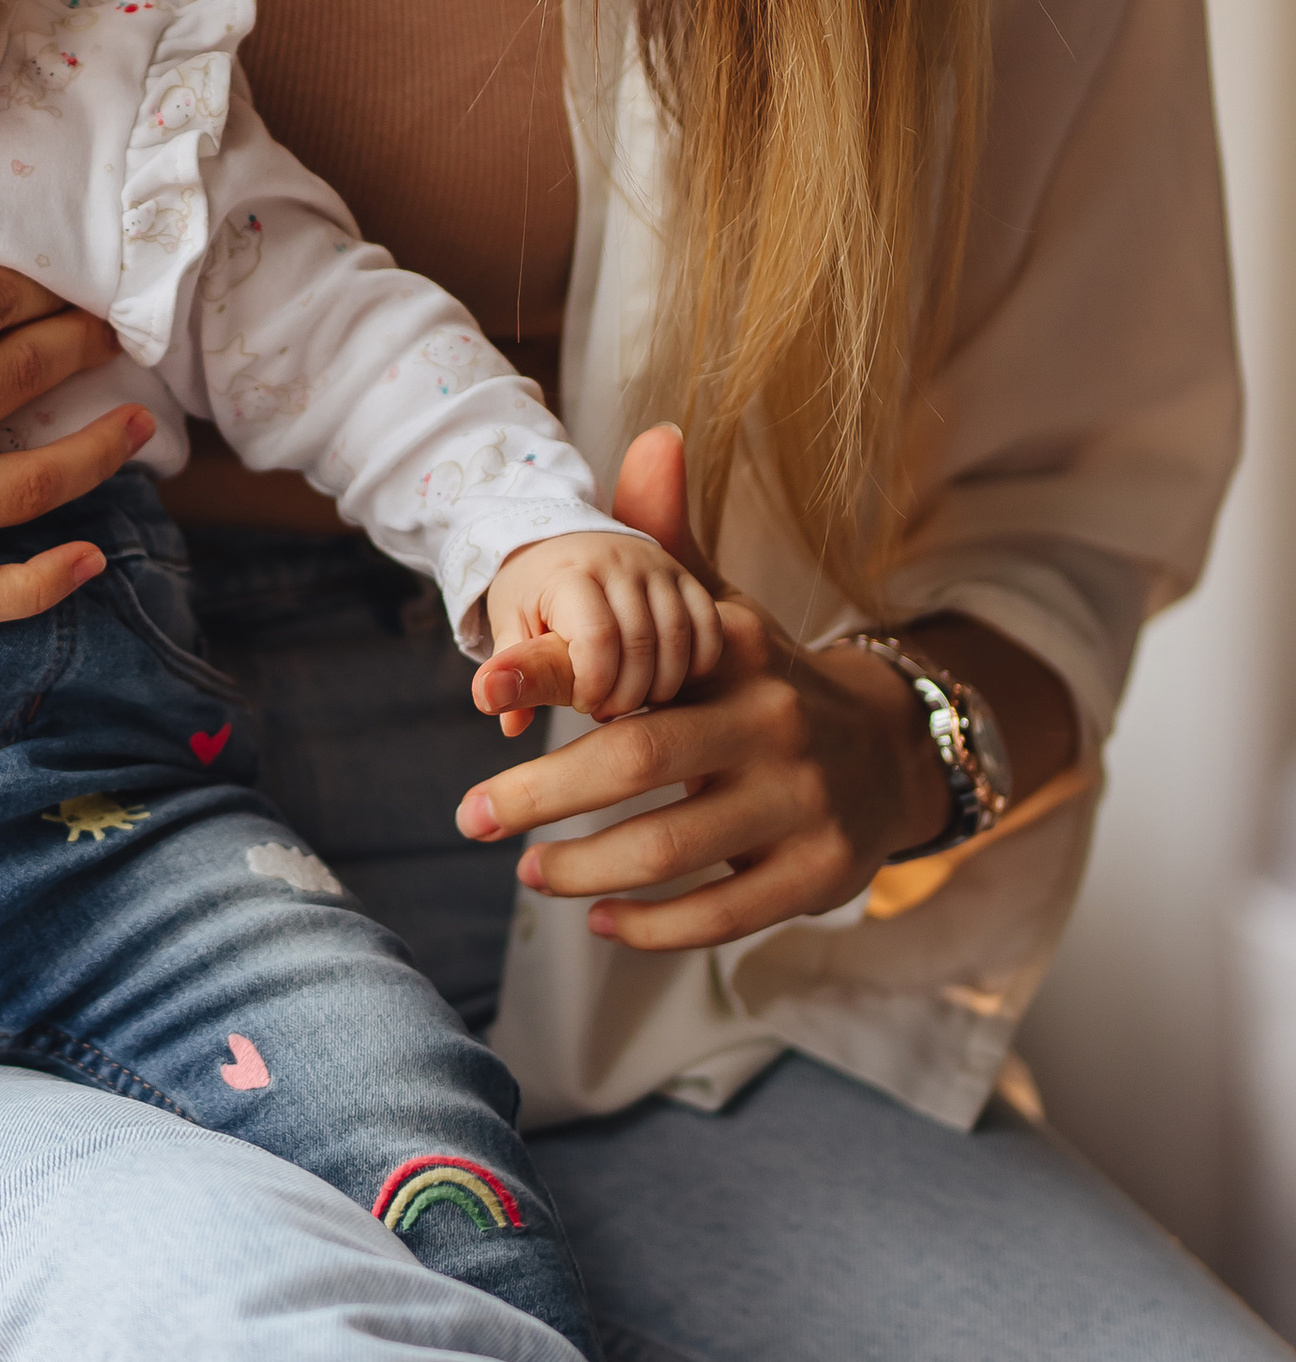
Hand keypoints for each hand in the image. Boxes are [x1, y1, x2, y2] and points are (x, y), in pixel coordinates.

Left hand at [453, 424, 952, 951]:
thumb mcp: (719, 612)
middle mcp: (771, 721)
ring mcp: (802, 802)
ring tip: (529, 872)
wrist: (889, 750)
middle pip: (636, 759)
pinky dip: (654, 925)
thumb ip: (668, 541)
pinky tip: (601, 920)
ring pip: (672, 847)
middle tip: (472, 816)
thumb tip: (654, 437)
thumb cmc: (763, 681)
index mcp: (733, 652)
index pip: (625, 662)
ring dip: (585, 868)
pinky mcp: (819, 872)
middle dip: (542, 793)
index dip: (547, 674)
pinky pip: (722, 912)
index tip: (480, 689)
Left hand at [470, 525, 724, 727]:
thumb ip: (509, 665)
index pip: (597, 637)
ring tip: (634, 699)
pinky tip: (669, 682)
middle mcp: (620, 562)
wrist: (560, 542)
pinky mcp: (685, 578)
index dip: (594, 684)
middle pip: (641, 643)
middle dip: (627, 693)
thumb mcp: (510, 623)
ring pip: (678, 638)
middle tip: (607, 710)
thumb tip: (492, 702)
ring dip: (662, 684)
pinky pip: (708, 626)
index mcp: (570, 573)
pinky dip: (697, 664)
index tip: (583, 703)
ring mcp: (658, 567)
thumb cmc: (532, 593)